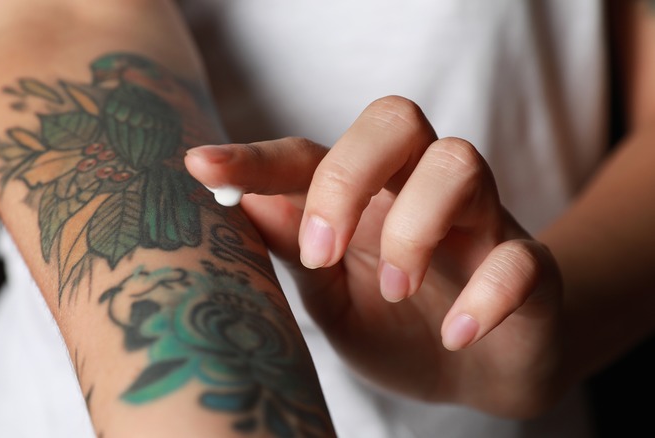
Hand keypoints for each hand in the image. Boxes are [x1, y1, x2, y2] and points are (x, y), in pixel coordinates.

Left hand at [185, 96, 564, 417]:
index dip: (255, 158)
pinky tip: (454, 335)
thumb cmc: (398, 327)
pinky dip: (485, 295)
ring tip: (396, 291)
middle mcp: (421, 191)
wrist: (480, 375)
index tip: (200, 166)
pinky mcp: (530, 267)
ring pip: (460, 162)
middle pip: (396, 119)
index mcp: (367, 197)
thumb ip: (298, 251)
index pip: (310, 154)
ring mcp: (480, 222)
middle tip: (322, 253)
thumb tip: (244, 203)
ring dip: (414, 228)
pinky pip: (521, 256)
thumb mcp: (332, 298)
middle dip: (349, 175)